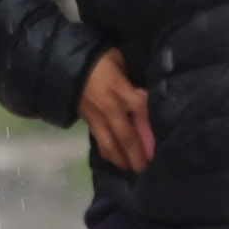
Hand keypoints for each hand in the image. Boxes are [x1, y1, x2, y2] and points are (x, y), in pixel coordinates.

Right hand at [78, 48, 153, 172]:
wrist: (67, 65)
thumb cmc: (98, 60)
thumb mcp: (119, 61)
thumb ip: (130, 79)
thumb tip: (141, 91)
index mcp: (121, 92)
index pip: (143, 112)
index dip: (153, 126)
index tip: (162, 140)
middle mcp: (111, 109)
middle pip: (128, 138)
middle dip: (137, 155)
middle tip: (147, 167)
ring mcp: (98, 119)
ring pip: (111, 146)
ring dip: (122, 160)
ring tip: (131, 169)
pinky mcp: (88, 123)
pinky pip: (100, 142)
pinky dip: (108, 153)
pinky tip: (115, 159)